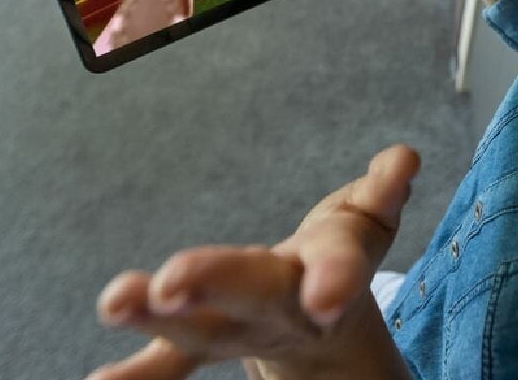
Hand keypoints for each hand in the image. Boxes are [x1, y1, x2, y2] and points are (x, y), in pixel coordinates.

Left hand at [86, 145, 420, 379]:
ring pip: (203, 331)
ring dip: (156, 320)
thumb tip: (404, 158)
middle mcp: (283, 305)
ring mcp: (240, 328)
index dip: (332, 280)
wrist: (320, 319)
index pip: (335, 266)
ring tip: (113, 303)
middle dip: (214, 281)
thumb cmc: (336, 254)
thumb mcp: (363, 226)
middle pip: (253, 294)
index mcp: (328, 268)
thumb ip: (379, 192)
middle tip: (166, 282)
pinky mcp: (205, 340)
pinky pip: (170, 362)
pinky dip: (140, 372)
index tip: (323, 299)